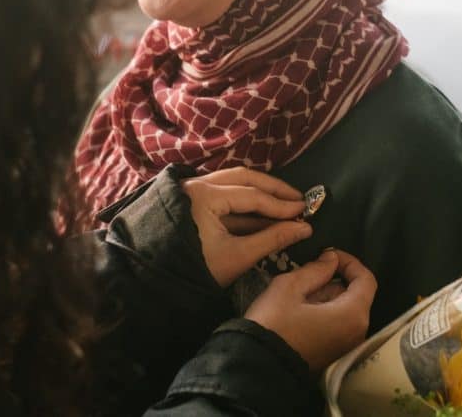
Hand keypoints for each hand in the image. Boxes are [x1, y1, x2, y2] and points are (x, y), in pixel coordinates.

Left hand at [181, 167, 311, 286]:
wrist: (156, 282)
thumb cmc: (197, 270)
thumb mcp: (238, 256)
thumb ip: (273, 239)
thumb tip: (304, 228)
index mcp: (204, 195)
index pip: (251, 196)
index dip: (280, 205)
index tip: (305, 210)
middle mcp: (197, 184)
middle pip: (243, 178)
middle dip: (273, 190)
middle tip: (298, 199)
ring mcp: (192, 190)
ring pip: (233, 183)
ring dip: (260, 194)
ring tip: (285, 203)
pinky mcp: (191, 200)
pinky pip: (223, 193)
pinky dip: (244, 202)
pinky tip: (263, 212)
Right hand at [244, 249, 376, 371]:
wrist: (258, 367)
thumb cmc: (273, 324)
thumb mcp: (289, 287)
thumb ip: (315, 270)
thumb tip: (331, 259)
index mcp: (352, 314)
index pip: (366, 279)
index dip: (350, 262)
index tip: (328, 254)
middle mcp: (357, 332)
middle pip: (355, 295)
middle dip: (333, 281)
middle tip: (304, 277)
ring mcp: (346, 347)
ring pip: (344, 310)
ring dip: (326, 297)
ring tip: (297, 297)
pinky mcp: (334, 355)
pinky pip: (337, 326)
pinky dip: (324, 313)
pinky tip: (299, 313)